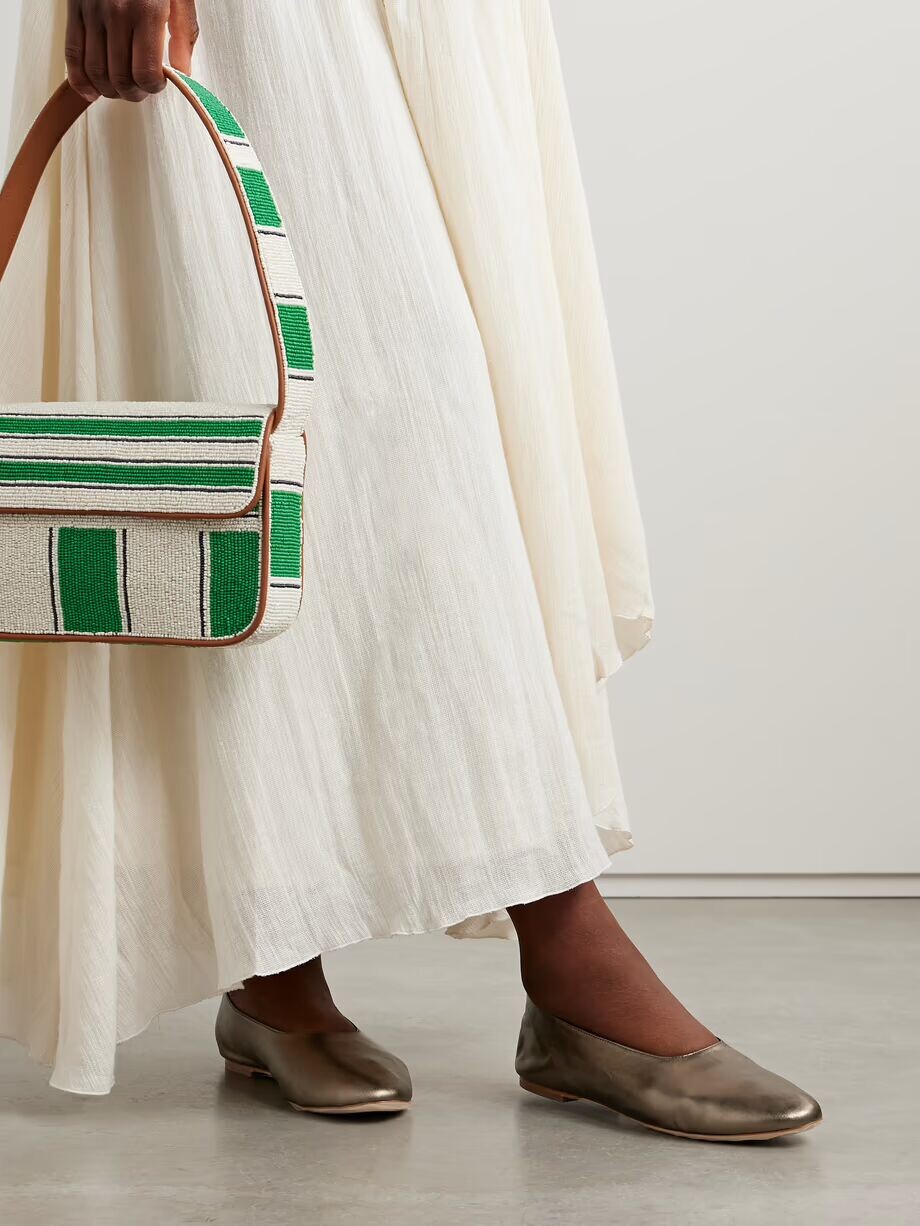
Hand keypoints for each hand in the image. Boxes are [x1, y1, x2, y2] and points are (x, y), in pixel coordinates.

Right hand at [65, 0, 198, 102]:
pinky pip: (72, 53)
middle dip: (133, 93)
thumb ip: (184, 34)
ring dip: (110, 90)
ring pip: (96, 72)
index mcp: (146, 12)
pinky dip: (80, 79)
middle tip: (142, 90)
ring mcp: (91, 12)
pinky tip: (92, 90)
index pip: (146, 73)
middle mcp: (116, 14)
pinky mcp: (74, 9)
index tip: (159, 84)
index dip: (153, 88)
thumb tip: (184, 72)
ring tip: (123, 88)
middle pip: (120, 78)